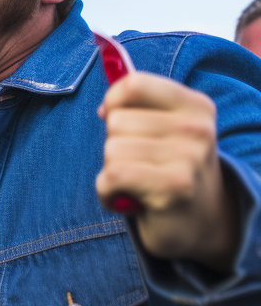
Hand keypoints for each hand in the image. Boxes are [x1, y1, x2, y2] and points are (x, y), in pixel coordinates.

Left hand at [96, 71, 238, 271]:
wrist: (200, 221)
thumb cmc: (168, 167)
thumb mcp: (162, 129)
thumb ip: (135, 107)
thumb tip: (104, 109)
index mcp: (195, 105)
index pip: (134, 84)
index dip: (113, 102)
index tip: (119, 120)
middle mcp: (198, 128)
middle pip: (116, 120)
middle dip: (114, 144)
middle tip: (140, 163)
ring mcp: (190, 157)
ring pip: (112, 149)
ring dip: (111, 170)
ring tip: (136, 181)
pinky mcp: (175, 187)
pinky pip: (112, 175)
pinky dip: (106, 190)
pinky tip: (125, 198)